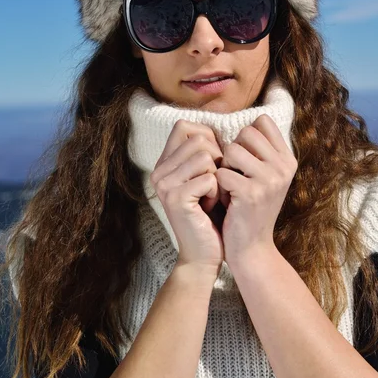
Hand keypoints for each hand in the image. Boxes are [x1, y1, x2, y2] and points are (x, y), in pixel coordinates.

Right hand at [150, 119, 224, 277]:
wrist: (202, 255)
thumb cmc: (211, 214)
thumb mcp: (206, 177)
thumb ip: (206, 151)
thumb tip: (218, 122)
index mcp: (164, 163)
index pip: (185, 126)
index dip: (208, 139)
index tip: (214, 164)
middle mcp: (159, 171)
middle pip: (198, 139)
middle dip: (217, 160)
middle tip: (213, 186)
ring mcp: (164, 184)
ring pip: (206, 156)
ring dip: (218, 178)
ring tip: (211, 197)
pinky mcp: (175, 198)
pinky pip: (210, 178)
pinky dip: (217, 193)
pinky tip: (209, 208)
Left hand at [215, 114, 297, 267]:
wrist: (251, 249)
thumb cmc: (251, 208)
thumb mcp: (265, 176)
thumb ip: (261, 151)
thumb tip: (248, 120)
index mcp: (288, 159)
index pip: (262, 122)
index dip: (246, 136)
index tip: (244, 159)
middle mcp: (283, 167)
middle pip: (245, 133)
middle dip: (232, 151)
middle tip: (234, 175)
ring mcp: (269, 180)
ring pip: (232, 149)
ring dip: (223, 167)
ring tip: (229, 186)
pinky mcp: (251, 193)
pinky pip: (222, 172)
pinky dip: (216, 185)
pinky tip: (225, 199)